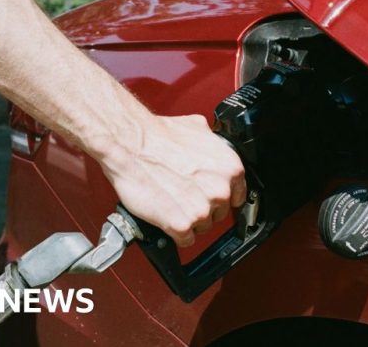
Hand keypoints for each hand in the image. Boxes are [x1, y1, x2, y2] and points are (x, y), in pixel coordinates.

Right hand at [99, 114, 245, 246]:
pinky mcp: (181, 225)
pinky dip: (176, 233)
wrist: (130, 144)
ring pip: (202, 227)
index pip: (237, 196)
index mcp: (230, 168)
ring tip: (172, 203)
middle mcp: (220, 191)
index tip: (212, 198)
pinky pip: (185, 239)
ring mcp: (201, 210)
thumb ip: (213, 144)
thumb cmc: (158, 136)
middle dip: (203, 207)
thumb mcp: (198, 128)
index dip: (221, 198)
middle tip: (184, 196)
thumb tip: (213, 148)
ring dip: (189, 220)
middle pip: (219, 213)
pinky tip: (167, 218)